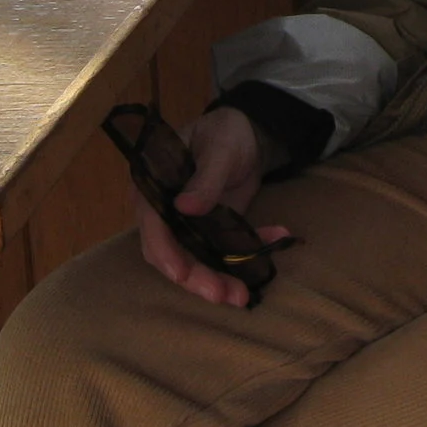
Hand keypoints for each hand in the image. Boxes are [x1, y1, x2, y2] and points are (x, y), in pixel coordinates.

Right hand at [134, 106, 293, 307]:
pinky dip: (246, 254)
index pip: (151, 224)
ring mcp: (186, 225)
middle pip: (171, 252)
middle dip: (197, 277)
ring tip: (244, 294)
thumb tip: (184, 209)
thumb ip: (205, 178)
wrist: (249, 135)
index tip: (182, 274)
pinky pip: (222, 251)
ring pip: (195, 260)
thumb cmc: (225, 132)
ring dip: (219, 277)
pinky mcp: (210, 232)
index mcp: (153, 185)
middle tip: (225, 295)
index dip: (165, 251)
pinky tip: (275, 238)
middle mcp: (163, 211)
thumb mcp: (220, 148)